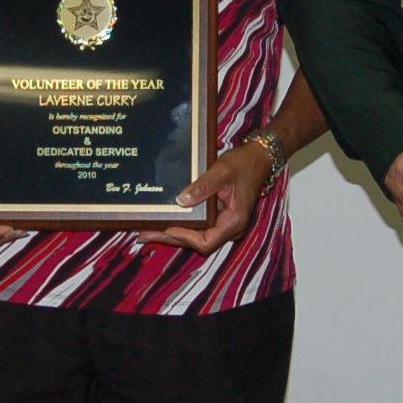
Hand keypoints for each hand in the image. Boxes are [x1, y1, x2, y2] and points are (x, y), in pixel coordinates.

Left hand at [154, 140, 275, 252]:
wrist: (259, 159)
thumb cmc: (243, 164)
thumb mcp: (222, 171)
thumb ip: (202, 187)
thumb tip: (181, 201)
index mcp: (234, 221)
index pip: (206, 242)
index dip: (185, 238)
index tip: (167, 227)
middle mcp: (230, 228)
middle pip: (197, 243)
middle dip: (171, 238)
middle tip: (144, 233)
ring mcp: (224, 224)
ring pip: (196, 236)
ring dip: (173, 233)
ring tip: (147, 229)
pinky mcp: (219, 218)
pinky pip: (198, 226)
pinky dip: (181, 224)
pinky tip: (163, 220)